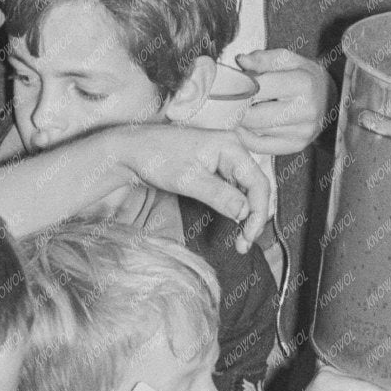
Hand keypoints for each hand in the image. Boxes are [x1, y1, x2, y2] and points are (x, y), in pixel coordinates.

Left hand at [111, 124, 273, 250]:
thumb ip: (220, 195)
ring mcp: (223, 159)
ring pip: (245, 191)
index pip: (258, 183)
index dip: (259, 213)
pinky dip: (234, 208)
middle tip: (243, 244)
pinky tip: (231, 223)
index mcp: (230, 146)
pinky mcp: (214, 169)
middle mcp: (232, 150)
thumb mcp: (188, 180)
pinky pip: (232, 190)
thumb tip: (245, 213)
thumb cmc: (156, 158)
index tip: (248, 238)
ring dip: (245, 215)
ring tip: (239, 239)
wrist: (131, 151)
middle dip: (253, 217)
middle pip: (255, 187)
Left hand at [235, 49, 331, 154]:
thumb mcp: (290, 60)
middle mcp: (306, 110)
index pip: (259, 88)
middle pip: (255, 115)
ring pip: (255, 131)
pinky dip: (245, 137)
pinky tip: (243, 126)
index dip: (239, 87)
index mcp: (303, 83)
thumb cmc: (305, 77)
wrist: (330, 100)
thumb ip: (264, 58)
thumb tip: (241, 61)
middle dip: (236, 108)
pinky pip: (260, 146)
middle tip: (228, 102)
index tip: (229, 86)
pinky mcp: (296, 146)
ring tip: (237, 111)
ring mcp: (302, 131)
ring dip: (240, 122)